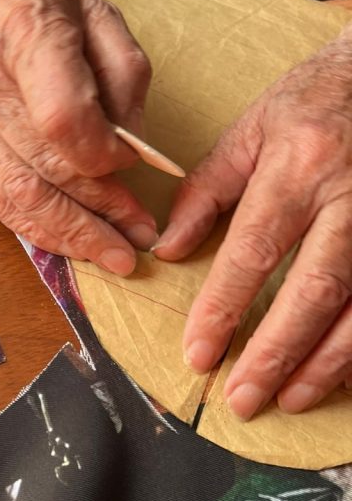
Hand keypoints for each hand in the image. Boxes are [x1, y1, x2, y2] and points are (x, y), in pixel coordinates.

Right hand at [0, 0, 156, 273]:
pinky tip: (70, 243)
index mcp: (27, 33)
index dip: (102, 154)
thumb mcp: (100, 13)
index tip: (133, 163)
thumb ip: (126, 77)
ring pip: (18, 194)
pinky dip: (36, 229)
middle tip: (140, 236)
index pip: (62, 117)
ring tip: (113, 253)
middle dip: (99, 210)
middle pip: (44, 166)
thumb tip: (135, 149)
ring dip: (70, 233)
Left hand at [154, 26, 351, 418]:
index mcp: (300, 166)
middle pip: (313, 290)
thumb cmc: (314, 101)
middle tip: (242, 397)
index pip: (254, 249)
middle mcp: (350, 198)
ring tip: (288, 398)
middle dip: (276, 351)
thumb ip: (207, 191)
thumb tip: (167, 249)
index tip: (198, 351)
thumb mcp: (252, 129)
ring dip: (324, 362)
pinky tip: (336, 373)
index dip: (224, 306)